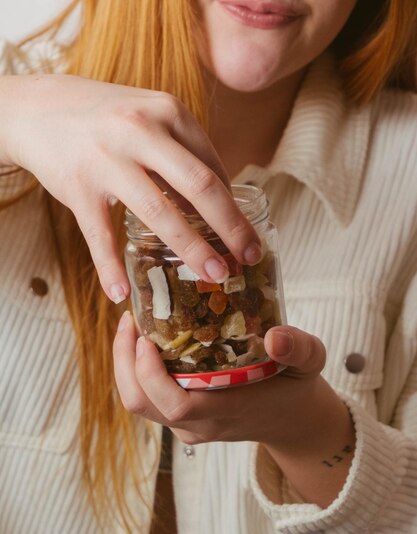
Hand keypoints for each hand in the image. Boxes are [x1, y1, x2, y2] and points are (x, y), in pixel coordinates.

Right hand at [0, 74, 260, 301]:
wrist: (39, 109)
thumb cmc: (106, 118)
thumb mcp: (150, 117)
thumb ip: (183, 152)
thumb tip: (217, 200)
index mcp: (167, 111)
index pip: (212, 166)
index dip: (233, 204)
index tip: (245, 233)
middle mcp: (140, 131)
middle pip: (199, 186)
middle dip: (231, 227)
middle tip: (249, 257)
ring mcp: (107, 160)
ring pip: (158, 212)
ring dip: (192, 249)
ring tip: (214, 275)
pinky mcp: (78, 188)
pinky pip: (99, 236)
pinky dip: (110, 268)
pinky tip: (121, 293)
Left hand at [113, 311, 348, 450]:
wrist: (292, 422)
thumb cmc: (296, 387)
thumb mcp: (310, 362)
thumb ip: (300, 349)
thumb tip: (277, 337)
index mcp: (227, 411)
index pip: (176, 405)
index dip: (152, 375)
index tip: (145, 338)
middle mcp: (199, 424)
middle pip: (143, 404)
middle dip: (124, 363)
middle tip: (130, 322)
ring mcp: (187, 426)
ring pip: (139, 403)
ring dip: (125, 366)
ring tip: (132, 327)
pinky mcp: (182, 420)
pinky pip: (147, 399)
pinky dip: (136, 371)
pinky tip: (146, 341)